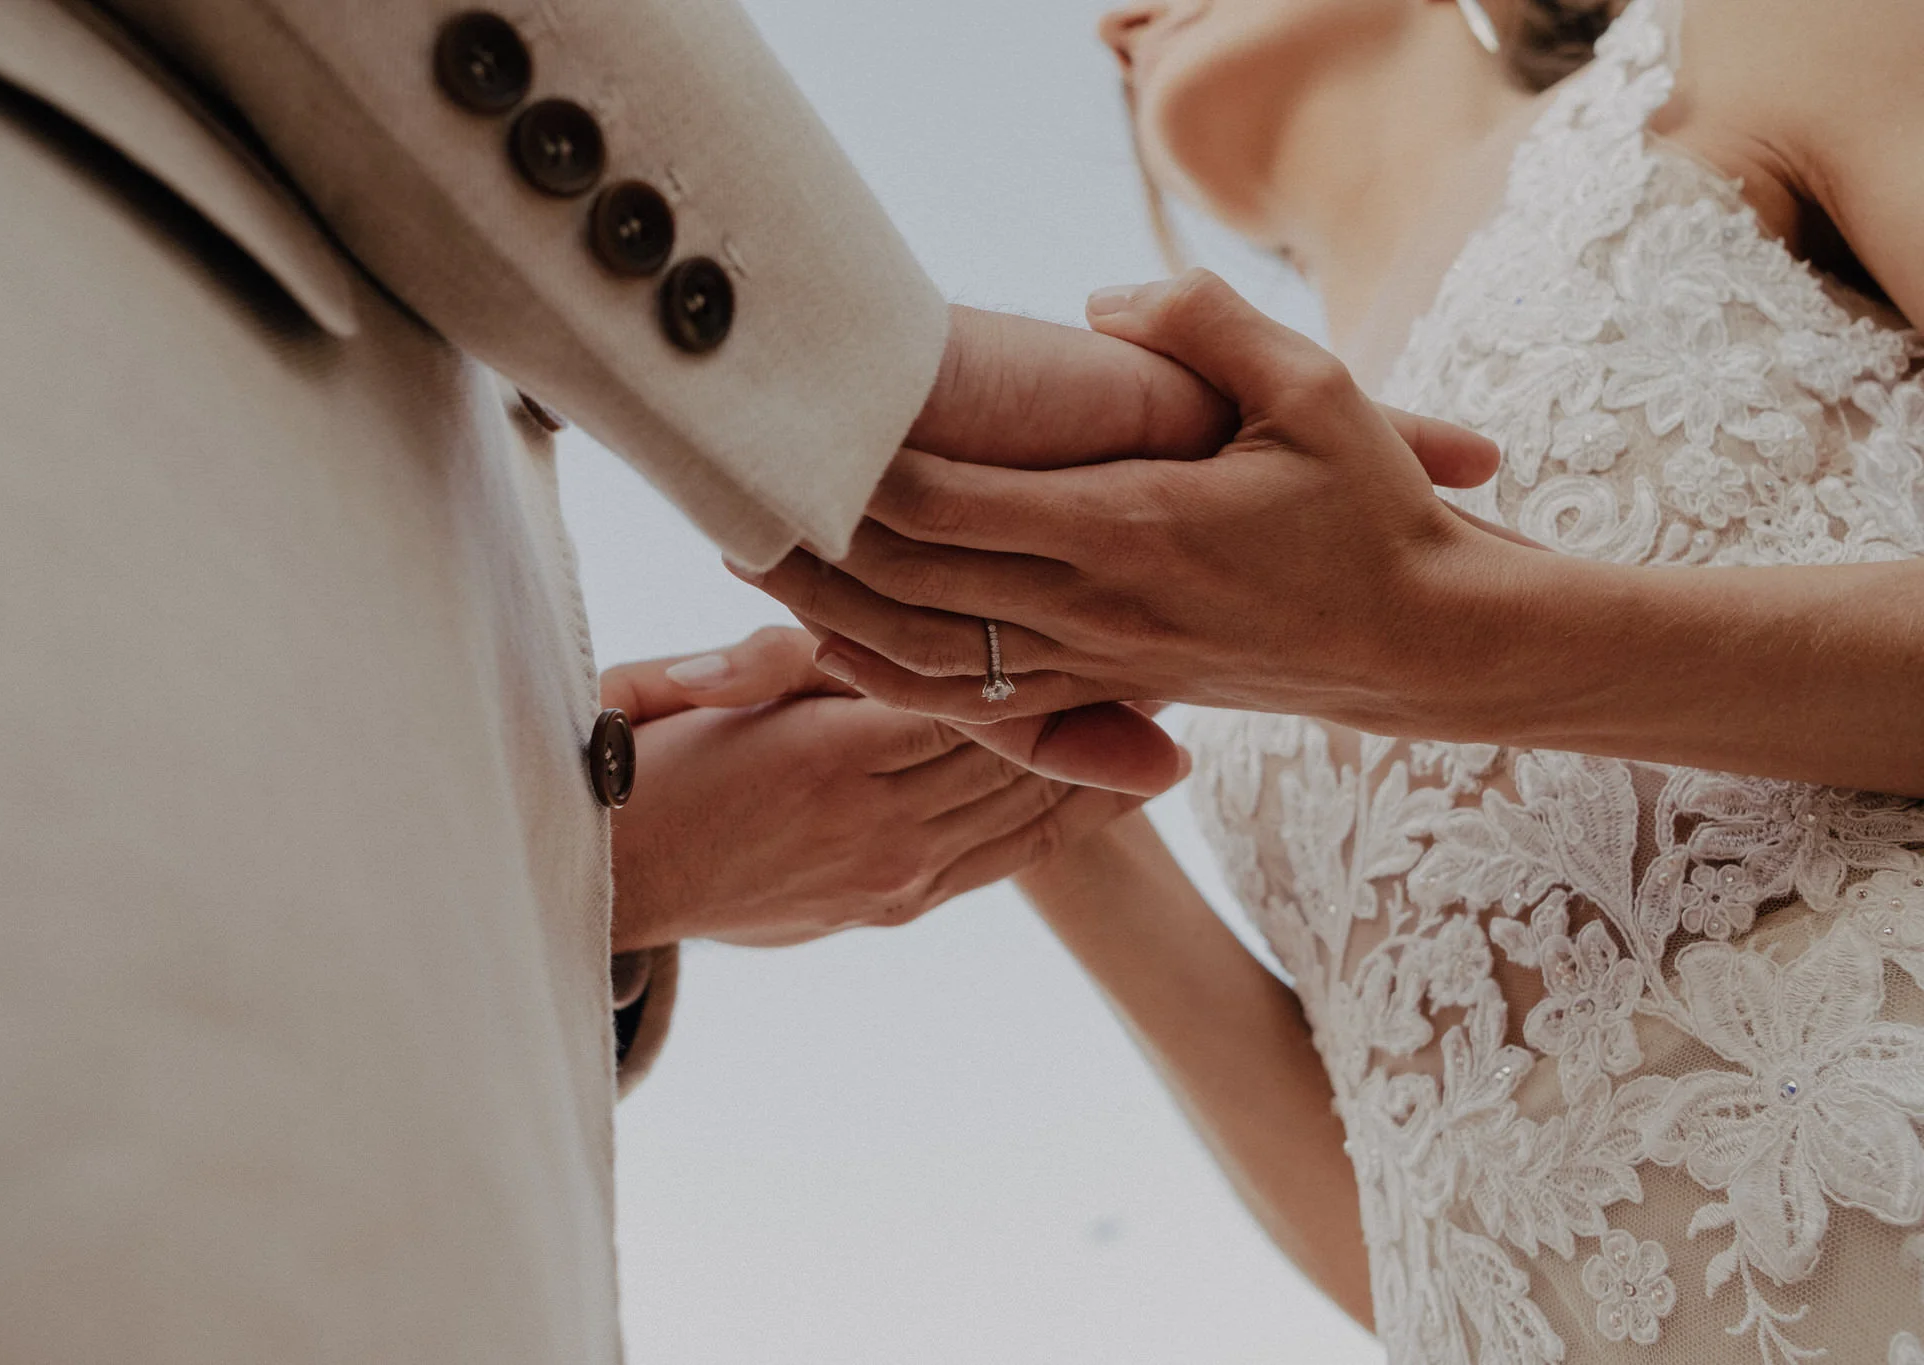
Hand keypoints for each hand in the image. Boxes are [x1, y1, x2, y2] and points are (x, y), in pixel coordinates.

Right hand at [603, 627, 1164, 951]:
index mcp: (833, 754)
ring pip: (1024, 807)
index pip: (975, 696)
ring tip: (1171, 707)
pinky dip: (1070, 822)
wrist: (607, 880)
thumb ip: (793, 656)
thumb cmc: (642, 763)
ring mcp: (894, 875)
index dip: (1054, 655)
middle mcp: (880, 824)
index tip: (1119, 609)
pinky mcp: (893, 907)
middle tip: (1174, 644)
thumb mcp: (705, 685)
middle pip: (1018, 750)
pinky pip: (1006, 859)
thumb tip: (855, 625)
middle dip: (1097, 700)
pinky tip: (1128, 790)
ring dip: (1101, 760)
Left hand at [741, 272, 1526, 735]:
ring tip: (754, 567)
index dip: (866, 474)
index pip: (957, 506)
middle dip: (817, 544)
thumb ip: (1202, 326)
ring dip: (832, 613)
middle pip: (916, 585)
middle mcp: (1096, 610)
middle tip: (729, 498)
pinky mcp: (1107, 688)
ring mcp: (1096, 661)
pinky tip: (842, 651)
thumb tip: (1100, 301)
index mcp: (1130, 533)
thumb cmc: (1372, 513)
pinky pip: (978, 698)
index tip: (795, 433)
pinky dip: (898, 676)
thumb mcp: (1313, 390)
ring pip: (930, 653)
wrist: (1421, 642)